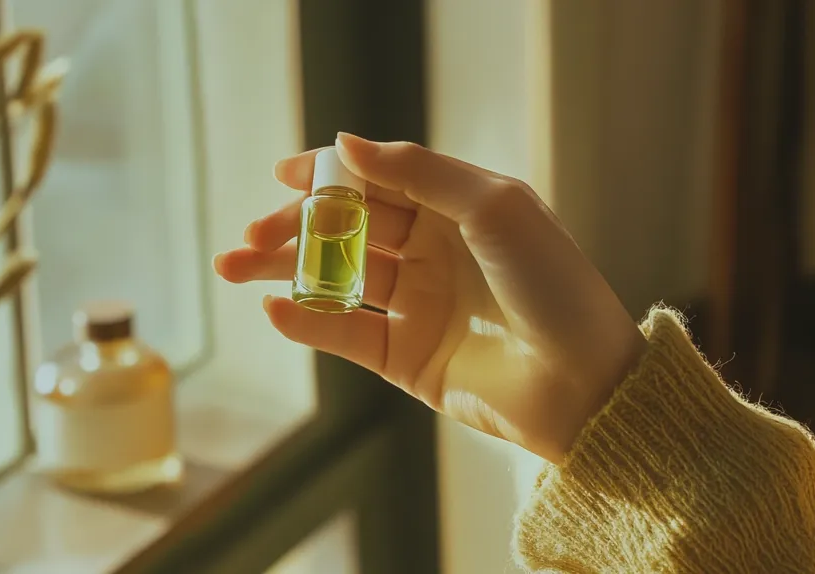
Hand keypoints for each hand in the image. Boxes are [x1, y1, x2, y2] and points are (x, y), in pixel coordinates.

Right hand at [213, 133, 645, 462]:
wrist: (582, 385)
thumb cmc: (552, 285)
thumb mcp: (494, 206)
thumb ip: (418, 172)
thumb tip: (346, 144)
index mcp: (457, 210)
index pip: (379, 181)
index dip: (329, 174)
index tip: (281, 172)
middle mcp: (433, 253)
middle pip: (348, 229)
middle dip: (294, 227)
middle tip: (247, 235)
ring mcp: (417, 305)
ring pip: (336, 278)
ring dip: (283, 271)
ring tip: (232, 267)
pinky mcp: (405, 356)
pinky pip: (345, 333)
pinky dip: (308, 320)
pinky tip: (275, 309)